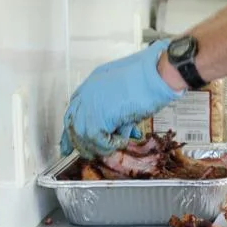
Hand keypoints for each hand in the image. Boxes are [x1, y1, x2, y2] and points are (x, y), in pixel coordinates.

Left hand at [60, 40, 180, 158]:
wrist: (157, 74)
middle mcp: (86, 95)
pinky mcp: (98, 117)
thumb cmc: (150, 77)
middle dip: (82, 144)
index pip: (73, 113)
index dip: (72, 132)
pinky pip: (98, 141)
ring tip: (117, 143)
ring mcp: (89, 105)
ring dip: (101, 146)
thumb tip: (120, 127)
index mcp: (91, 85)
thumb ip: (117, 109)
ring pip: (84, 137)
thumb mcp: (127, 92)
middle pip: (73, 126)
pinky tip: (123, 139)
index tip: (69, 145)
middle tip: (94, 153)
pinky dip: (112, 144)